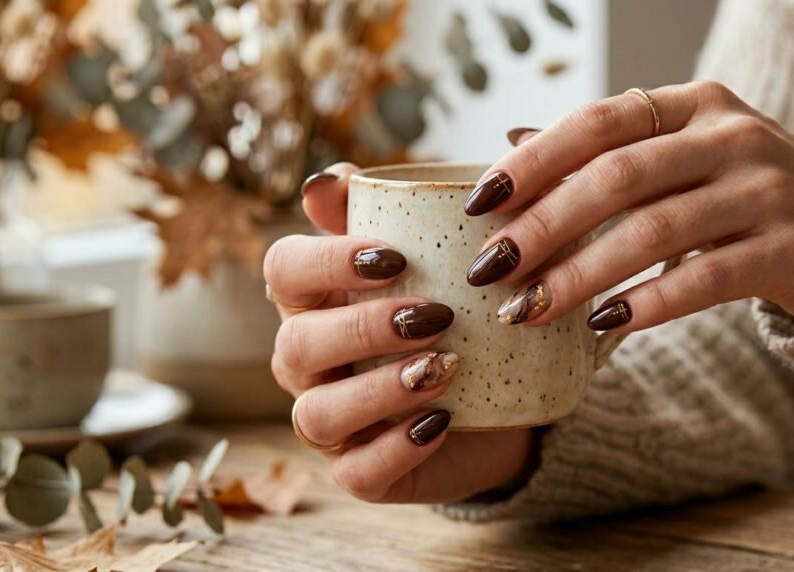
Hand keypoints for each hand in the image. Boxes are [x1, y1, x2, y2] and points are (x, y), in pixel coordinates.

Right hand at [265, 164, 533, 502]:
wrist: (511, 393)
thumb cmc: (464, 309)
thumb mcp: (441, 254)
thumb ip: (393, 210)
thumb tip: (331, 179)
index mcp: (317, 299)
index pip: (283, 270)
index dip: (325, 261)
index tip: (395, 256)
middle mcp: (310, 361)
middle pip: (296, 343)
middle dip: (362, 327)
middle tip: (435, 315)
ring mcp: (333, 420)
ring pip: (317, 414)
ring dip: (378, 390)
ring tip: (444, 368)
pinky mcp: (363, 471)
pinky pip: (357, 472)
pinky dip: (397, 448)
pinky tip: (442, 421)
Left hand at [464, 81, 793, 329]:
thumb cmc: (743, 194)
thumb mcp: (683, 155)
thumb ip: (608, 153)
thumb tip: (514, 147)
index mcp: (694, 105)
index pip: (600, 122)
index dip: (535, 160)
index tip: (481, 202)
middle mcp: (731, 136)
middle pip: (619, 177)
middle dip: (543, 226)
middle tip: (491, 269)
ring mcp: (765, 191)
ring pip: (655, 230)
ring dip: (581, 274)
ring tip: (530, 310)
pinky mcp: (788, 250)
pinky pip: (704, 279)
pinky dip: (647, 303)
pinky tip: (603, 326)